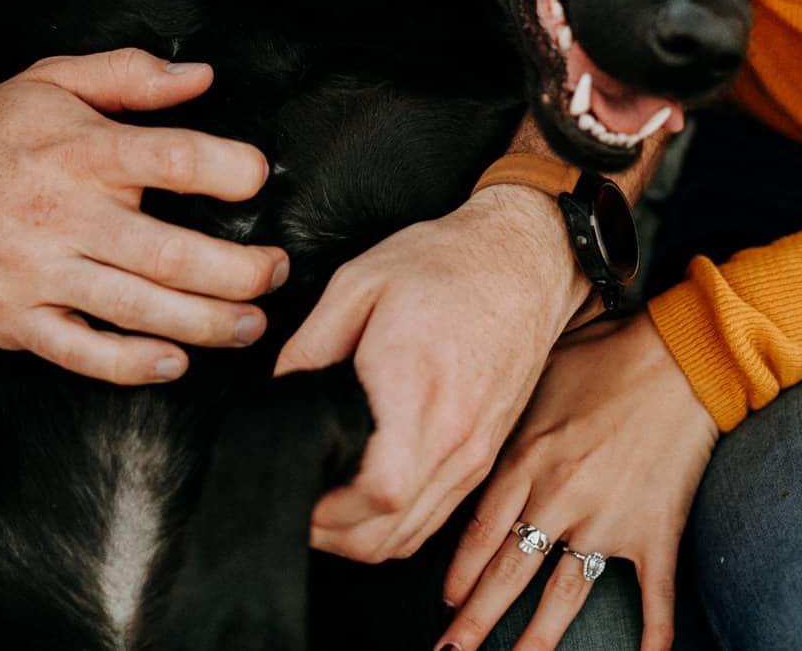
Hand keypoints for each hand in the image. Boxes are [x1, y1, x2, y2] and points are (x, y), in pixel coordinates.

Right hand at [0, 49, 287, 384]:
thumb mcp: (49, 83)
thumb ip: (129, 77)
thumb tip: (203, 78)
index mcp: (76, 150)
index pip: (169, 158)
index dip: (226, 169)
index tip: (258, 179)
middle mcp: (59, 214)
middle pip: (168, 253)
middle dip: (238, 270)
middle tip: (277, 271)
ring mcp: (35, 274)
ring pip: (137, 309)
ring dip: (207, 323)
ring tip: (252, 324)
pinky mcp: (15, 321)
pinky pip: (83, 353)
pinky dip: (133, 364)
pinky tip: (175, 361)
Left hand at [274, 185, 587, 561]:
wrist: (524, 261)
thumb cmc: (443, 264)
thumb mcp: (359, 282)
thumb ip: (309, 345)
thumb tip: (277, 398)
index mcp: (416, 388)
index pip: (376, 491)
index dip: (324, 510)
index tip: (294, 483)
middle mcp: (452, 436)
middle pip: (383, 536)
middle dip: (327, 533)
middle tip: (296, 494)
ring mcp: (473, 453)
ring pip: (406, 539)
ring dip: (356, 537)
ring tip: (325, 500)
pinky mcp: (484, 456)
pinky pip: (432, 520)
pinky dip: (392, 528)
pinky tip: (366, 499)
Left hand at [440, 313, 715, 650]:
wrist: (681, 356)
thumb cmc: (609, 352)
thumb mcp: (540, 371)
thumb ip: (508, 408)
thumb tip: (473, 416)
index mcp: (526, 460)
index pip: (479, 533)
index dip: (459, 573)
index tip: (446, 602)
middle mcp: (558, 499)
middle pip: (506, 575)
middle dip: (475, 621)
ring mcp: (607, 521)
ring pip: (562, 596)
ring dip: (536, 639)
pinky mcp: (653, 531)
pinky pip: (652, 595)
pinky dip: (653, 633)